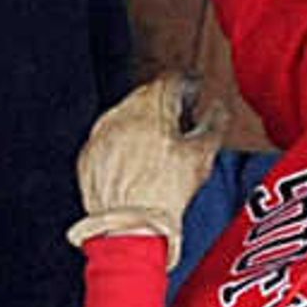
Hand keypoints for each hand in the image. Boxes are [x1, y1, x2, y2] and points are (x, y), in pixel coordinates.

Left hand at [69, 75, 220, 254]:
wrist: (130, 227)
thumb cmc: (165, 193)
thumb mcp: (201, 155)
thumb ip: (214, 123)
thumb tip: (218, 110)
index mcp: (149, 110)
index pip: (171, 79)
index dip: (188, 83)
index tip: (194, 90)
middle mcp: (119, 117)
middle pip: (146, 95)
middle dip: (166, 102)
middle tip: (181, 118)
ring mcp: (99, 136)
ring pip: (124, 116)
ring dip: (142, 122)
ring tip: (160, 143)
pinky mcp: (88, 156)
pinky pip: (107, 139)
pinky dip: (122, 143)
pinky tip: (137, 161)